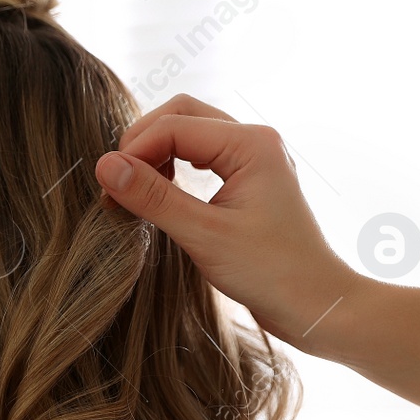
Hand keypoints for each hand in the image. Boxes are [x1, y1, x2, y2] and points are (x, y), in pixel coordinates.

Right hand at [93, 94, 360, 350]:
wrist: (314, 303)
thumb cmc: (270, 272)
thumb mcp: (203, 235)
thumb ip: (153, 197)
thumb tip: (105, 166)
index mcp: (251, 144)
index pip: (174, 126)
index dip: (134, 152)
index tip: (107, 188)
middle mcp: (254, 141)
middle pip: (181, 115)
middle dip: (142, 143)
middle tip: (118, 184)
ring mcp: (252, 159)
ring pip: (188, 133)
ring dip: (155, 155)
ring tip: (133, 193)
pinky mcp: (246, 180)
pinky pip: (199, 157)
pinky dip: (172, 169)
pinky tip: (159, 198)